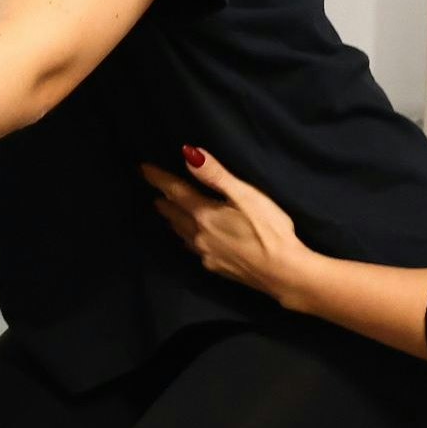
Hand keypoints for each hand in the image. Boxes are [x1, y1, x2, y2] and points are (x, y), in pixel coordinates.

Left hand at [143, 147, 320, 306]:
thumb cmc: (268, 230)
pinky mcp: (216, 268)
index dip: (158, 178)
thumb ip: (215, 175)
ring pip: (181, 233)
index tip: (143, 169)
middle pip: (174, 214)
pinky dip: (185, 238)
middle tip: (156, 191)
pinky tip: (190, 240)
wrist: (283, 273)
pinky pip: (192, 249)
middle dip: (164, 200)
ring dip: (172, 219)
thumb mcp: (245, 195)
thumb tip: (188, 154)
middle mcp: (199, 235)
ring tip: (166, 211)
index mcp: (204, 214)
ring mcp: (206, 254)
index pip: (175, 191)